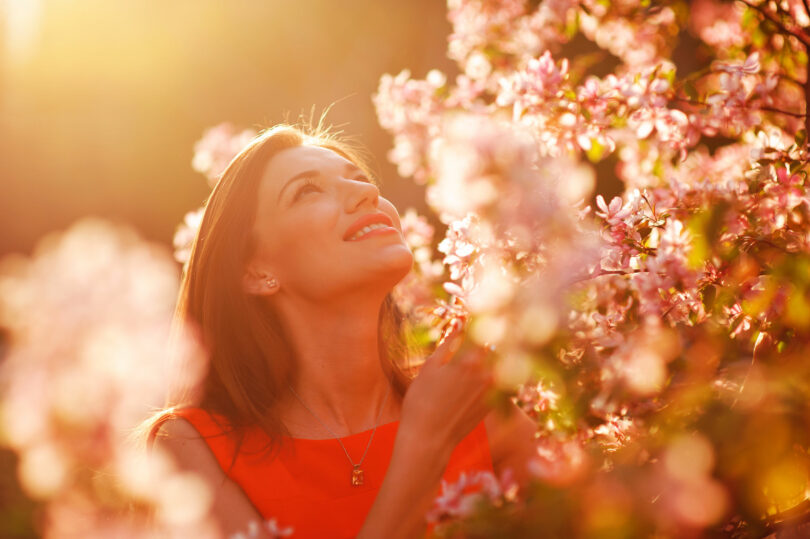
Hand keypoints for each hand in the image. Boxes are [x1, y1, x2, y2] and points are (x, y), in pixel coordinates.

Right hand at [399, 323, 495, 455]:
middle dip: (496, 331)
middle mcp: (487, 373)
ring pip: (503, 363)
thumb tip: (460, 324)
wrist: (429, 440)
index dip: (482, 317)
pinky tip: (491, 367)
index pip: (484, 328)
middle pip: (499, 345)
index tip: (480, 308)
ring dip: (500, 352)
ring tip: (493, 343)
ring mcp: (493, 390)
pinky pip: (504, 381)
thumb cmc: (421, 402)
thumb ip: (448, 345)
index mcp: (470, 359)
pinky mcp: (495, 404)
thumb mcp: (430, 368)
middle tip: (492, 321)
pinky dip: (500, 371)